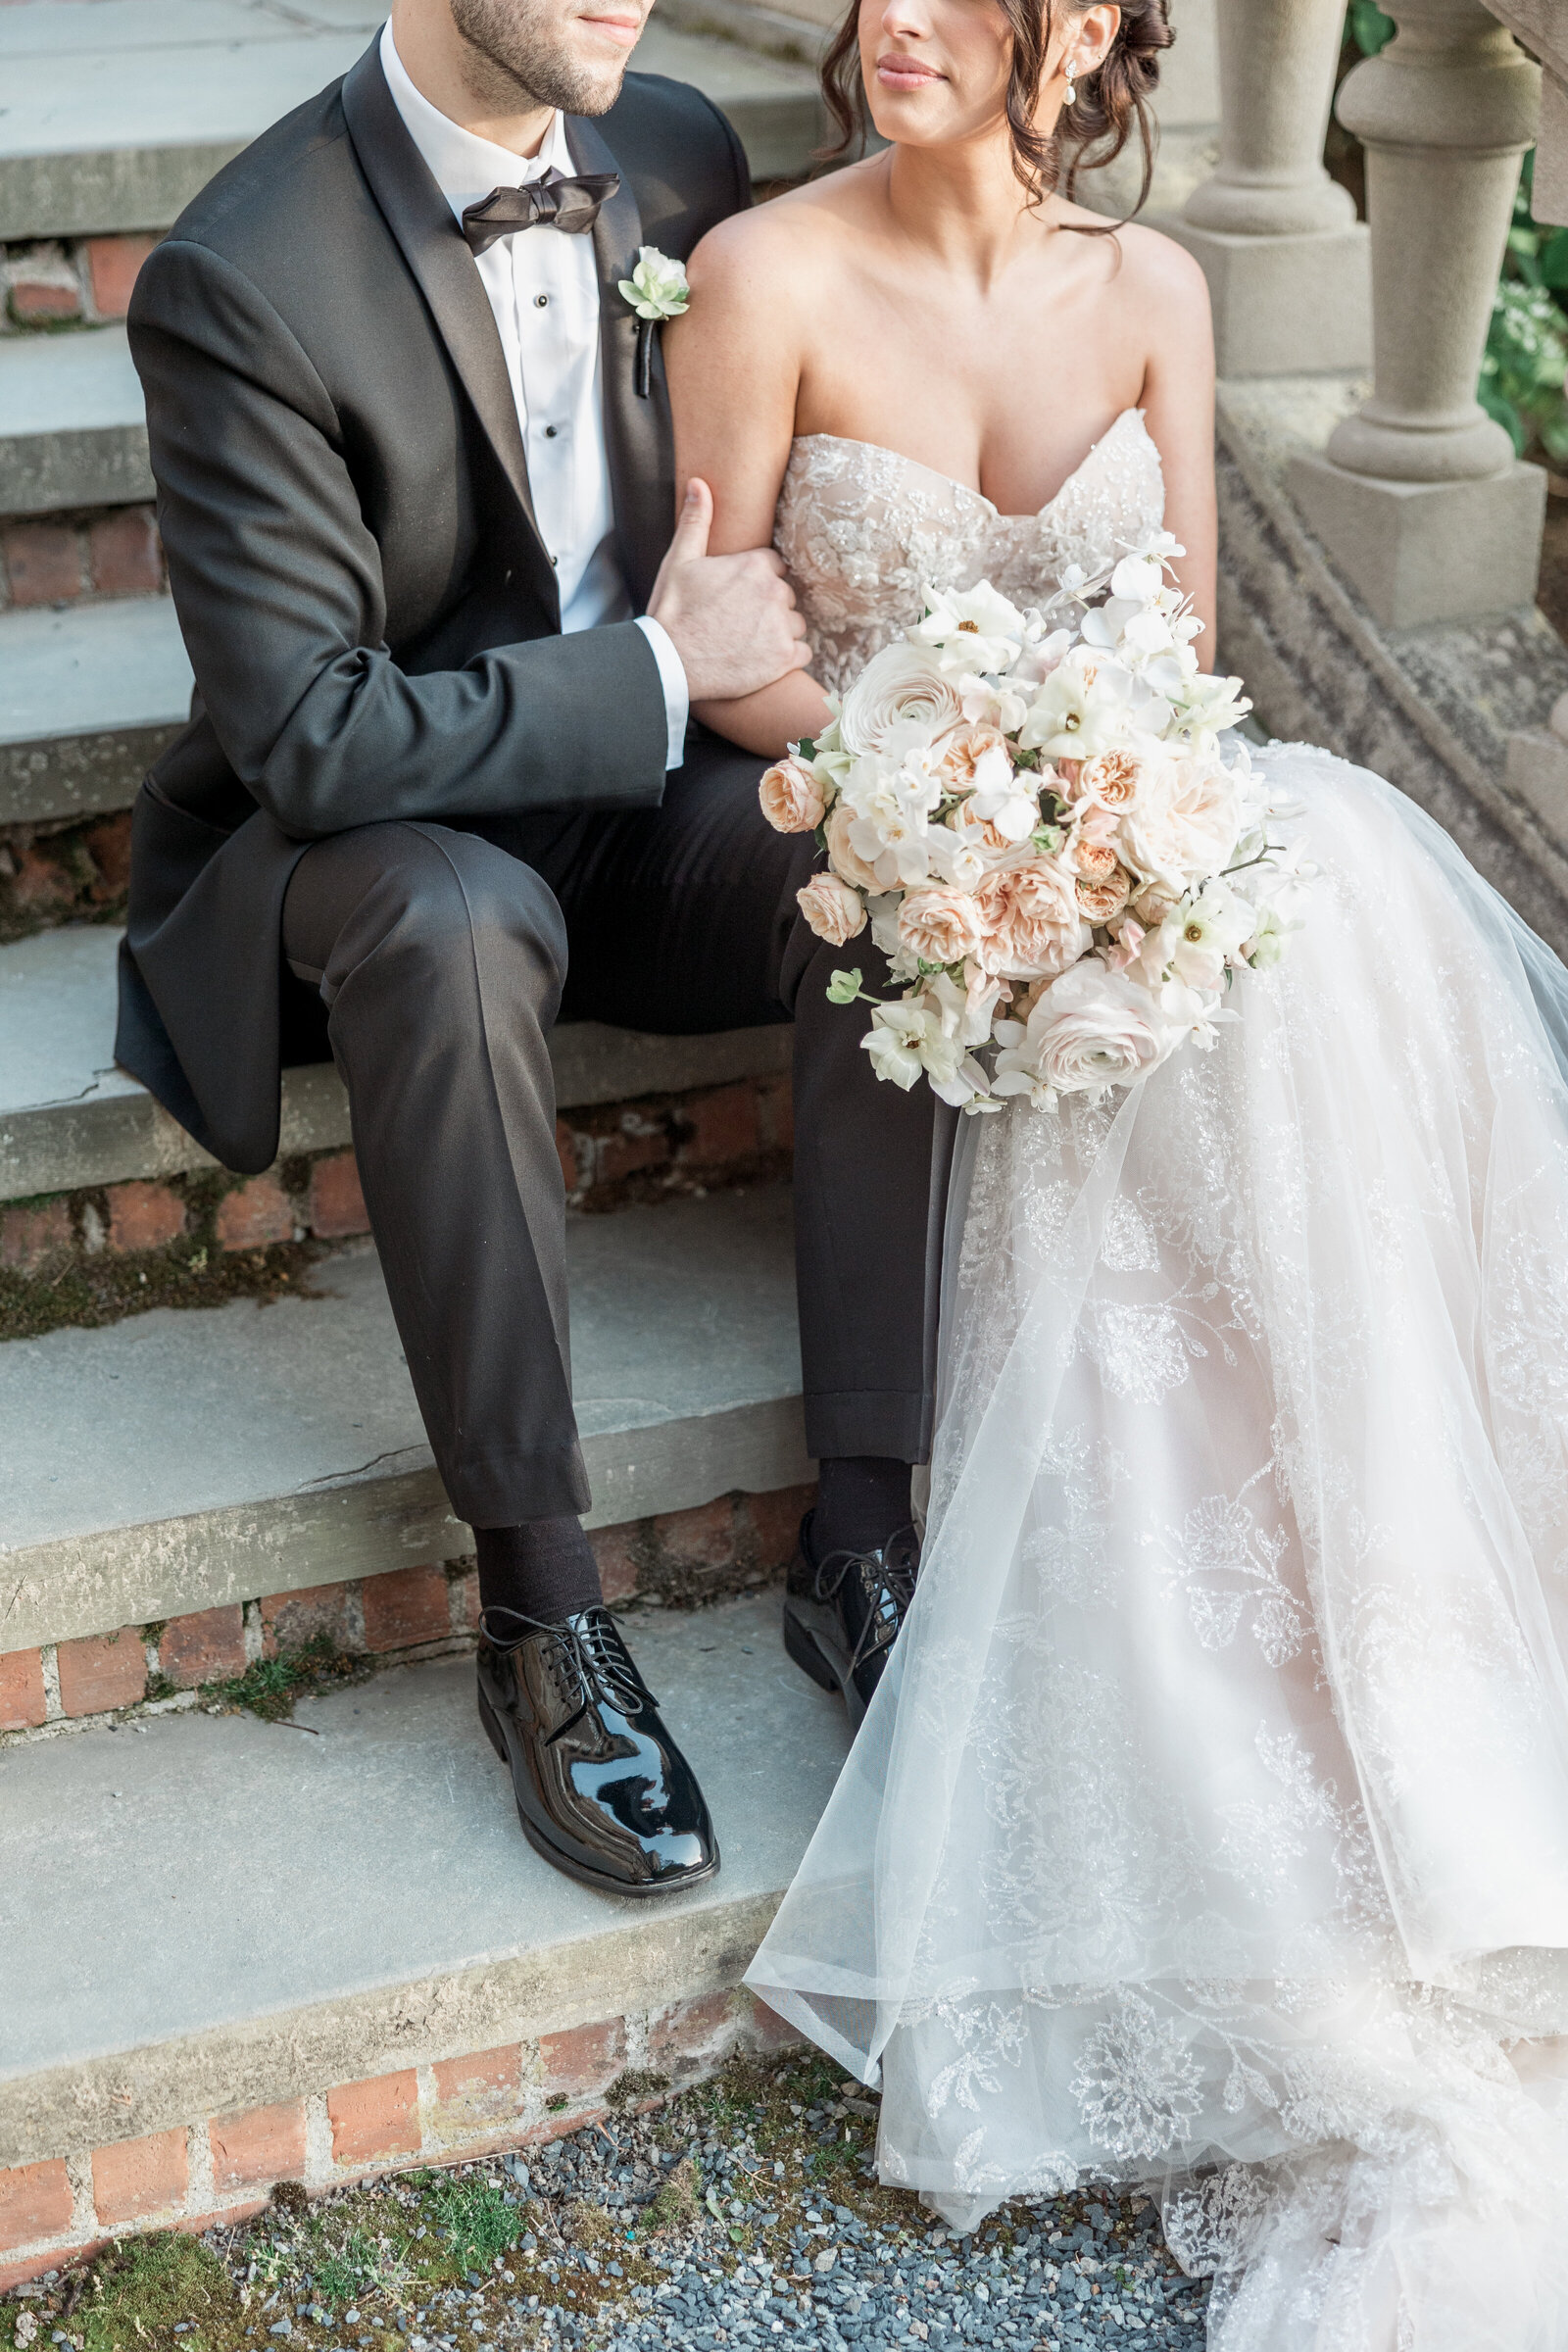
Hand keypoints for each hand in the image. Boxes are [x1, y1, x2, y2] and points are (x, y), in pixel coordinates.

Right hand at [647, 478, 810, 701]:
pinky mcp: (785, 658)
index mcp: (755, 565)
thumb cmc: (672, 611)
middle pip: (785, 595)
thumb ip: (696, 521)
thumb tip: (699, 483)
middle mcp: (774, 592)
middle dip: (769, 607)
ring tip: (750, 642)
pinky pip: (803, 652)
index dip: (757, 581)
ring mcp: (782, 626)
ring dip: (780, 632)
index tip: (739, 596)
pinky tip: (763, 660)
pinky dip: (788, 657)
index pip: (775, 566)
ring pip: (795, 624)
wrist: (669, 662)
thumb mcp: (679, 560)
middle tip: (740, 622)